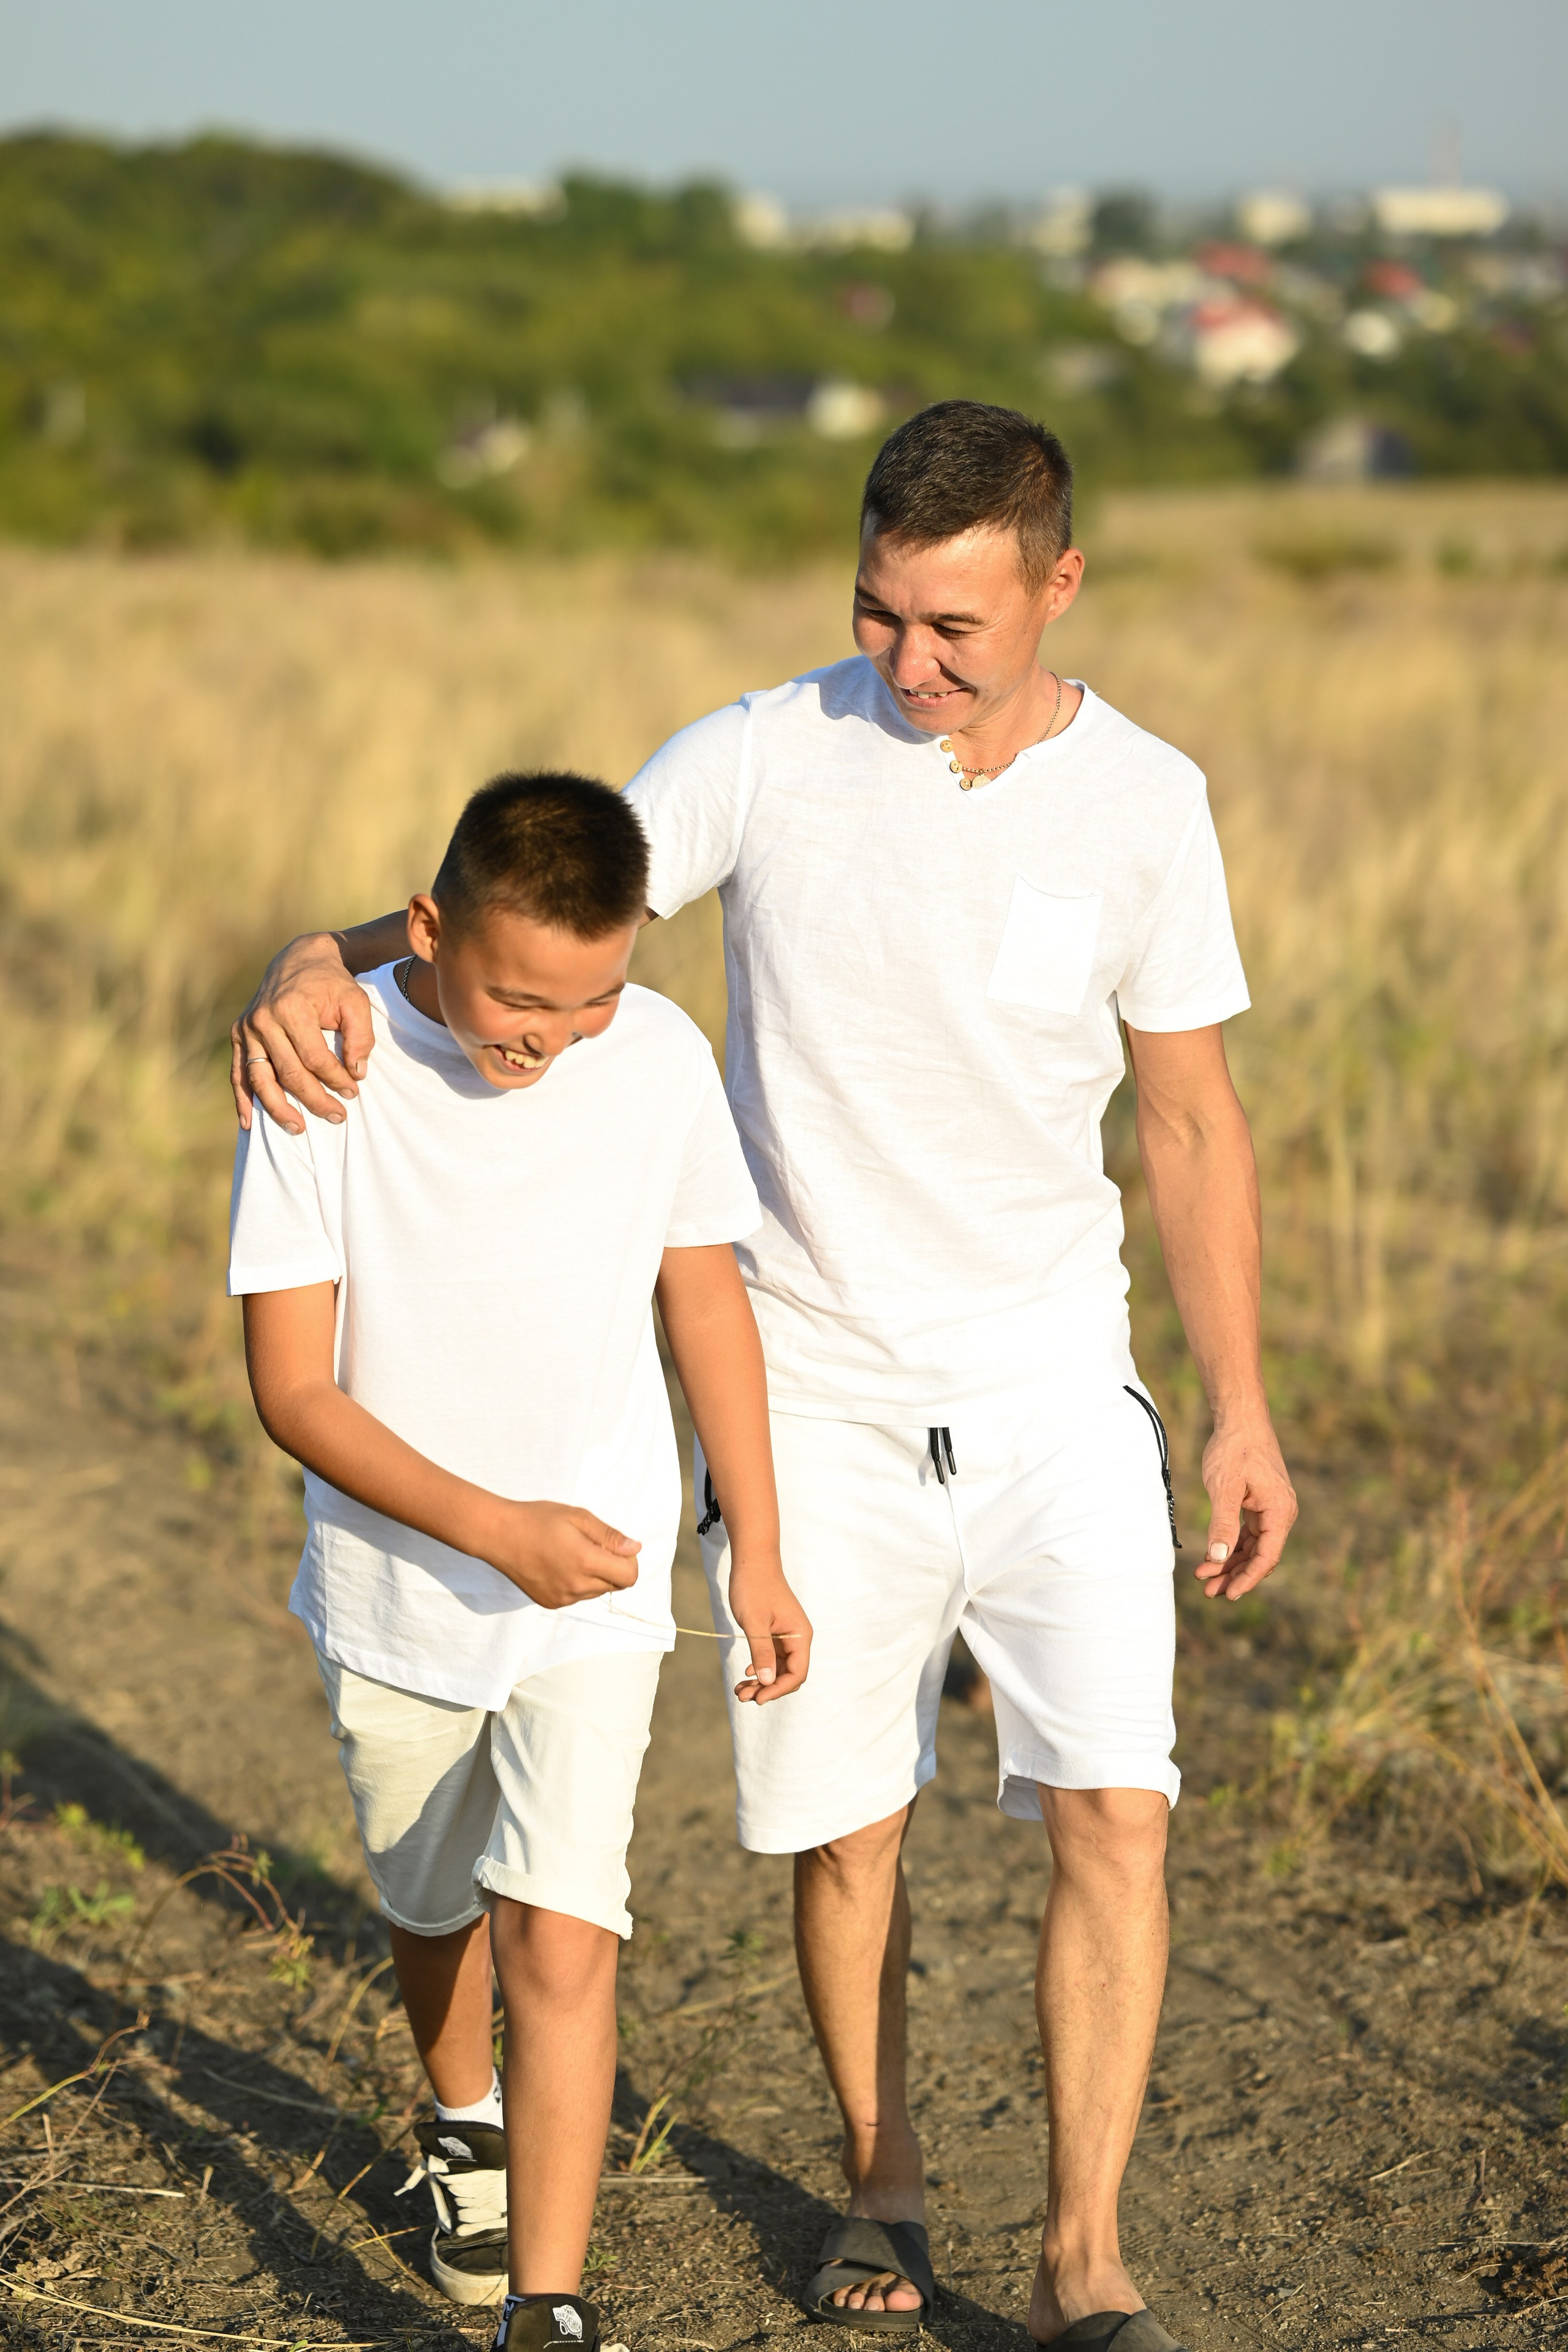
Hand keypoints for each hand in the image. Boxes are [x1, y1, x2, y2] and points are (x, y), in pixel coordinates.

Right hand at [231, 932, 378, 1135]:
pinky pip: (237, 1073)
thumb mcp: (356, 1001)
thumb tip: (357, 1072)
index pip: (315, 1058)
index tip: (353, 1092)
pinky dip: (242, 1099)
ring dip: (277, 1109)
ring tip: (298, 1129)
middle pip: (289, 1073)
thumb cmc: (332, 983)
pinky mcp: (238, 1034)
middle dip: (315, 1099)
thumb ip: (361, 1036)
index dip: (336, 1079)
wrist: (300, 960)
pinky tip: (249, 1123)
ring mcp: (246, 1028)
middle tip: (338, 1116)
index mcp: (291, 1009)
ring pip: (260, 1079)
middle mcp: (263, 1020)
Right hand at [484, 1501, 640, 1609]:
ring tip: (572, 1553)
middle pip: (615, 1585)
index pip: (629, 1576)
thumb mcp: (578, 1517)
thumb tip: (635, 1548)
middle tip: (591, 1545)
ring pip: (596, 1591)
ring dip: (595, 1575)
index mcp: (586, 1562)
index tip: (615, 1546)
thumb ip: (609, 1536)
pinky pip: (577, 1596)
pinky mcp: (551, 1602)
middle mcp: (576, 1586)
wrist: (499, 1535)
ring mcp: (562, 1598)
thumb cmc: (538, 1520)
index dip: (629, 1560)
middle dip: (612, 1566)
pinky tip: (559, 1564)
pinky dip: (577, 1583)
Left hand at [727, 1553, 811, 1703]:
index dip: (778, 1689)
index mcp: (800, 1635)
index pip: (797, 1673)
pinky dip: (760, 1668)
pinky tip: (746, 1674)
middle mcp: (797, 1637)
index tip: (758, 1698)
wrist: (752, 1560)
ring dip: (762, 1681)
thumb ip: (762, 1652)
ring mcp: (787, 1635)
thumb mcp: (755, 1622)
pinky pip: (772, 1657)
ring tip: (740, 1690)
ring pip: (778, 1667)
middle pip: (788, 1674)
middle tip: (743, 1697)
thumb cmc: (754, 1587)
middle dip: (768, 1688)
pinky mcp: (776, 1631)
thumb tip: (767, 1682)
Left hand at [1197, 1415, 1296, 1599]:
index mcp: (1279, 1511)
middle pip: (1260, 1556)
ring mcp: (1270, 1509)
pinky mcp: (1259, 1503)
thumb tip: (1218, 1558)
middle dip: (1234, 1575)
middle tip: (1208, 1592)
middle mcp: (1280, 1513)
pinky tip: (1211, 1557)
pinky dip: (1230, 1545)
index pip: (1267, 1556)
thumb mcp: (1225, 1487)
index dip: (1248, 1578)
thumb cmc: (1234, 1448)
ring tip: (1204, 1579)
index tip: (1228, 1594)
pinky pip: (1247, 1534)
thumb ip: (1222, 1524)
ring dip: (1229, 1564)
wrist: (1240, 1419)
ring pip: (1252, 1547)